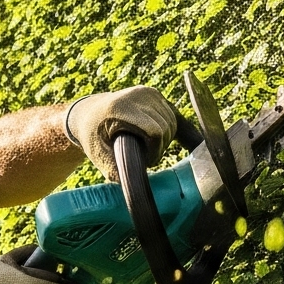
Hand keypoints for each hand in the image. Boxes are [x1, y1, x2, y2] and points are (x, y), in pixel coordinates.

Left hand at [64, 86, 178, 181]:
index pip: (155, 132)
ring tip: (147, 146)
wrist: (87, 114)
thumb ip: (122, 173)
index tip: (143, 161)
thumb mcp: (102, 159)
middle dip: (158, 147)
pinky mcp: (156, 96)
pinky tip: (197, 144)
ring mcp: (149, 93)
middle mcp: (138, 95)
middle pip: (166, 128)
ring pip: (173, 124)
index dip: (154, 152)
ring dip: (164, 140)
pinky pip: (177, 116)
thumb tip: (142, 190)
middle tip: (143, 155)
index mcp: (122, 107)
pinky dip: (185, 131)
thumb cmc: (93, 139)